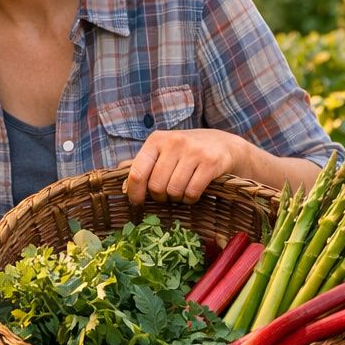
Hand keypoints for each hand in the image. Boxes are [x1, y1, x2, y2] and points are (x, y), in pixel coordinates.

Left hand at [118, 129, 246, 205]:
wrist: (224, 144)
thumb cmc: (186, 152)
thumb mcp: (163, 151)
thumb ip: (142, 164)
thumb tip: (120, 179)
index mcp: (156, 140)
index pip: (137, 172)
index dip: (135, 194)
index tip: (137, 205)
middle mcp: (174, 142)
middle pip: (156, 186)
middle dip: (160, 196)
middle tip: (167, 194)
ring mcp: (193, 151)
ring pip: (173, 191)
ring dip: (176, 199)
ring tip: (181, 192)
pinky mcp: (210, 162)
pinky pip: (192, 192)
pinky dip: (190, 198)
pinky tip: (193, 192)